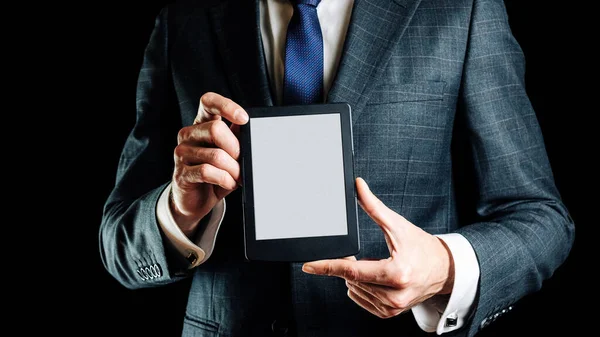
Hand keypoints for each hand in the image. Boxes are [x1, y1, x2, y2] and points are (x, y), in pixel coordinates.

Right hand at [171, 92, 248, 236]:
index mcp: (201, 124)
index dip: (226, 106)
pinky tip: (228, 183)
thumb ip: (237, 138)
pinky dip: (225, 179)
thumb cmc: (215, 173)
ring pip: (216, 155)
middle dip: (236, 148)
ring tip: (237, 176)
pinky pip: (208, 172)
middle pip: (216, 129)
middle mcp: (188, 135)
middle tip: (242, 160)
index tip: (244, 118)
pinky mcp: (182, 173)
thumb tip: (251, 128)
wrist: (196, 199)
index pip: (208, 102)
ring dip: (234, 169)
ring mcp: (182, 153)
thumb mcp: (230, 153)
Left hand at [302, 178, 454, 317]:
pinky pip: (361, 299)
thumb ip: (374, 207)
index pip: (352, 271)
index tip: (309, 266)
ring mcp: (392, 307)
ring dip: (356, 276)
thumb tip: (358, 187)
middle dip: (349, 265)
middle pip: (351, 279)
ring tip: (378, 266)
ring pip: (354, 289)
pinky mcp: (389, 313)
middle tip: (367, 254)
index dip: (327, 266)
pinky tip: (375, 278)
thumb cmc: (422, 248)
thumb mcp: (398, 226)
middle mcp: (394, 295)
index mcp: (396, 273)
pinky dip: (361, 287)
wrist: (444, 270)